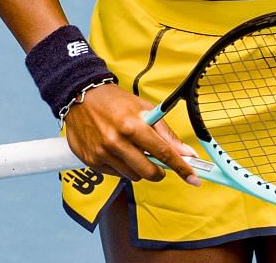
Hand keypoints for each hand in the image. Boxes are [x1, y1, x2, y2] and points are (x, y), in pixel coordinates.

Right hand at [62, 83, 201, 184]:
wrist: (82, 96)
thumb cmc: (116, 102)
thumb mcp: (145, 109)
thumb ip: (166, 134)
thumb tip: (186, 152)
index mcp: (132, 126)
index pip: (163, 152)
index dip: (181, 167)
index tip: (193, 178)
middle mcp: (116, 142)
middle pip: (148, 172)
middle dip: (159, 172)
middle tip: (160, 165)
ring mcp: (102, 153)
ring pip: (132, 176)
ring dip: (139, 168)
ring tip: (132, 150)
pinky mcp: (91, 161)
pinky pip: (115, 174)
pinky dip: (122, 167)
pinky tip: (118, 152)